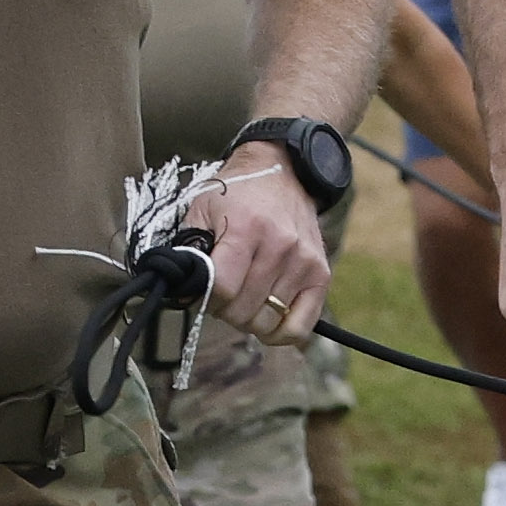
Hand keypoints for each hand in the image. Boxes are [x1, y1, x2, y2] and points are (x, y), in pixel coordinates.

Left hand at [202, 150, 336, 343]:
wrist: (283, 172)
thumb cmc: (235, 195)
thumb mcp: (202, 210)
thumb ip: (190, 251)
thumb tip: (184, 291)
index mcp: (246, 228)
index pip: (223, 289)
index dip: (206, 298)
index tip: (204, 290)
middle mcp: (280, 246)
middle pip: (244, 310)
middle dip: (225, 310)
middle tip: (223, 295)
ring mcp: (303, 262)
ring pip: (268, 321)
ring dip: (249, 319)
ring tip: (245, 299)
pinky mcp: (321, 274)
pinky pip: (301, 326)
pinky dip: (281, 333)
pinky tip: (268, 318)